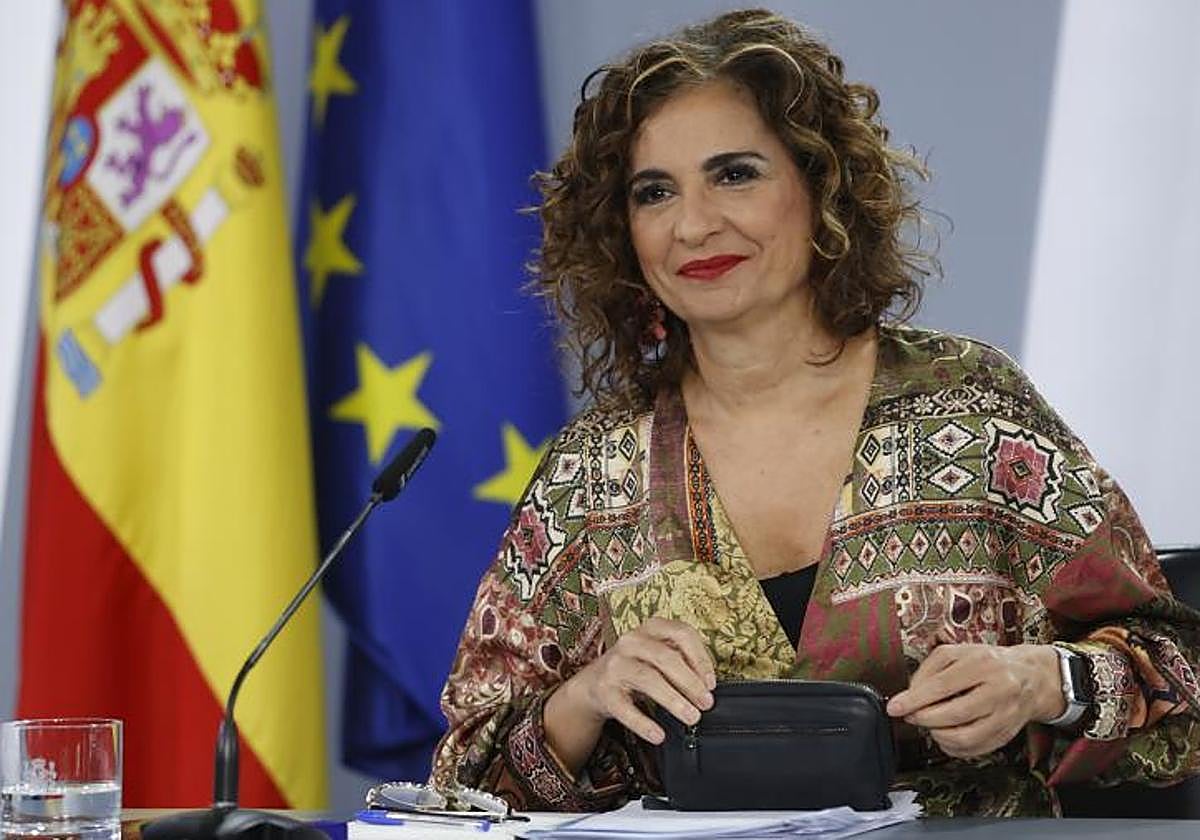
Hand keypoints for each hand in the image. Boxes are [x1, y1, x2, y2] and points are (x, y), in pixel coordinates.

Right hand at [565, 617, 715, 744]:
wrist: (594, 683)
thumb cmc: (636, 667)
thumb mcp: (658, 656)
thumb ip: (682, 661)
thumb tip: (707, 685)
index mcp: (650, 628)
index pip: (682, 634)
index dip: (701, 658)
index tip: (711, 683)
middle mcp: (631, 642)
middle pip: (666, 658)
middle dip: (690, 683)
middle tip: (706, 703)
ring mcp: (615, 665)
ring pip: (648, 679)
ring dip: (674, 700)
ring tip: (691, 717)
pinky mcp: (604, 690)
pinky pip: (625, 708)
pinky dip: (644, 723)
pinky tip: (659, 734)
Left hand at [885, 643, 1064, 758]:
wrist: (1030, 677)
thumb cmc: (988, 663)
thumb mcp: (958, 652)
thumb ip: (930, 669)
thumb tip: (910, 694)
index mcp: (983, 663)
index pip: (942, 685)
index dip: (914, 699)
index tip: (895, 707)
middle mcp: (999, 689)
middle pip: (954, 714)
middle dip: (924, 718)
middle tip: (911, 715)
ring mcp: (1006, 715)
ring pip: (965, 736)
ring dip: (937, 735)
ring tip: (928, 724)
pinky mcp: (1007, 734)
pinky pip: (975, 749)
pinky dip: (953, 747)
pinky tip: (944, 736)